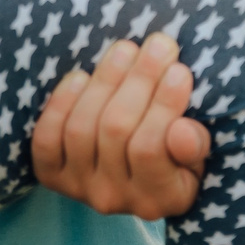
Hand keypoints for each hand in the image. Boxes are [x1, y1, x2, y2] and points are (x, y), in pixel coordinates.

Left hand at [31, 35, 211, 219]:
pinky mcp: (52, 174)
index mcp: (160, 200)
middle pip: (115, 131)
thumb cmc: (174, 155)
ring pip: (82, 128)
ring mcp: (79, 188)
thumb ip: (194, 146)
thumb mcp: (197, 154)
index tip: (179, 69)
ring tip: (126, 50)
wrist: (132, 173)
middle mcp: (115, 199)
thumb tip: (182, 131)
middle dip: (139, 80)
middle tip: (158, 44)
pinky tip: (80, 77)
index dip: (164, 106)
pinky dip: (61, 103)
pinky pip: (47, 138)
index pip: (152, 150)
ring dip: (104, 81)